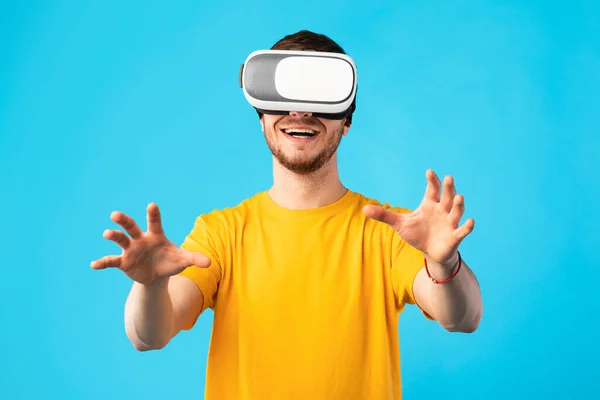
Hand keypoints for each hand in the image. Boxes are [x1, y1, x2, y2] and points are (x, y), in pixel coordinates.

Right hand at [90, 203, 210, 284]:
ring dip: (113, 235)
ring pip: (120, 239)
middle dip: (124, 220)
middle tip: (115, 214)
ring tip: (106, 233)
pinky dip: (102, 262)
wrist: (157, 275)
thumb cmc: (170, 261)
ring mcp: (130, 250)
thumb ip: (195, 259)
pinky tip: (93, 265)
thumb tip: (210, 262)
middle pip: (131, 226)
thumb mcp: (183, 260)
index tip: (152, 205)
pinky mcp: (123, 262)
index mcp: (156, 235)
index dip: (153, 214)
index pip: (155, 222)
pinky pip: (111, 261)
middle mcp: (141, 239)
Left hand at [363, 169, 474, 266]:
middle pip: (447, 196)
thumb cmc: (417, 234)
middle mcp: (442, 211)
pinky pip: (463, 230)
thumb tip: (364, 210)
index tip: (429, 172)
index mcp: (430, 204)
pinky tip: (471, 221)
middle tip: (449, 177)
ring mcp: (450, 223)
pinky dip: (467, 226)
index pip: (432, 189)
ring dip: (459, 204)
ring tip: (459, 196)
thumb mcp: (399, 224)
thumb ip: (384, 216)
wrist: (430, 253)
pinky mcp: (455, 236)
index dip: (432, 181)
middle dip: (448, 187)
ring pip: (456, 211)